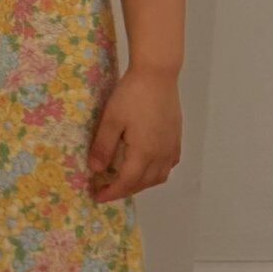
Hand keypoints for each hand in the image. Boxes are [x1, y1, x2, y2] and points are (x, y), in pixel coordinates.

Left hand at [87, 66, 182, 201]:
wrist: (157, 74)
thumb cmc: (131, 95)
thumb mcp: (111, 120)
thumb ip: (103, 147)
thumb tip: (96, 170)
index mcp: (144, 152)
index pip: (127, 182)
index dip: (112, 192)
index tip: (97, 197)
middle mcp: (161, 154)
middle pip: (144, 183)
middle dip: (125, 190)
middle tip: (106, 190)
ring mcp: (171, 146)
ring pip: (159, 176)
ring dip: (141, 183)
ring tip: (124, 180)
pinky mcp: (176, 137)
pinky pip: (168, 164)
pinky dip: (156, 172)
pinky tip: (146, 165)